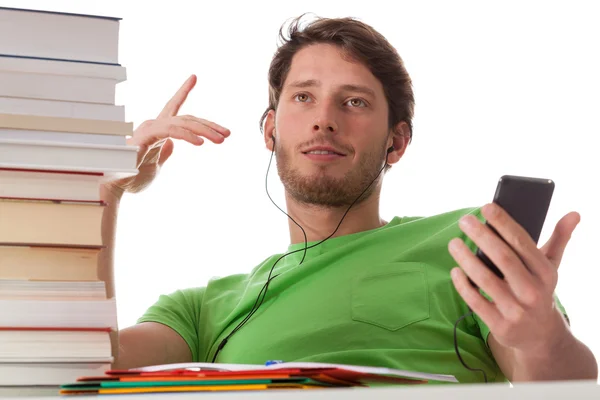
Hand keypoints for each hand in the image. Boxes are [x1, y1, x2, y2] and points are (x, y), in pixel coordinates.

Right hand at [105, 74, 229, 196]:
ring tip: (221, 140)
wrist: (114, 186)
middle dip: (209, 125)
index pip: (173, 107)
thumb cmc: (131, 177)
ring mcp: (149, 129)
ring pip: (182, 122)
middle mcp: (153, 125)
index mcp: (157, 131)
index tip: (193, 77)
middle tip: (227, 134)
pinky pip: (171, 132)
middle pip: (186, 118)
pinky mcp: (146, 137)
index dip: (183, 91)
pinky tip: (201, 143)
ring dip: (205, 131)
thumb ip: (165, 153)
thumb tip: (173, 145)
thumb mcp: (156, 165)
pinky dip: (187, 135)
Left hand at [448, 203, 579, 353]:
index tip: (486, 207)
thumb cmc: (538, 289)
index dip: (503, 223)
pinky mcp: (500, 325)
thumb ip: (559, 238)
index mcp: (545, 271)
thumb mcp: (551, 266)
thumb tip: (574, 213)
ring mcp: (516, 310)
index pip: (522, 242)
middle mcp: (532, 290)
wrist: (540, 335)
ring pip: (485, 279)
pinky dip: (463, 285)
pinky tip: (455, 270)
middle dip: (481, 236)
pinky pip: (476, 301)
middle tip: (464, 220)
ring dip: (466, 258)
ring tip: (453, 243)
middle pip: (502, 257)